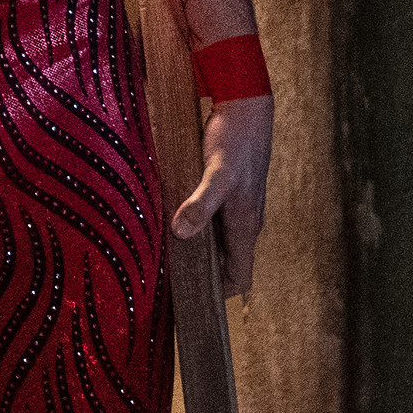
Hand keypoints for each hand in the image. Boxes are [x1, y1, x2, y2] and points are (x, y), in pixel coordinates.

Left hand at [171, 93, 274, 298]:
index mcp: (245, 225)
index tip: (195, 305)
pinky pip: (213, 221)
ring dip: (197, 252)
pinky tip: (172, 223)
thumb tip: (182, 233)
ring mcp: (236, 206)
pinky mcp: (226, 191)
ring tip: (165, 258)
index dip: (221, 295)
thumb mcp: (215, 173)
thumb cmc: (234, 141)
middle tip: (169, 284)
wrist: (247, 107)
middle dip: (203, 277)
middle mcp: (244, 221)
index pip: (240, 277)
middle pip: (227, 264)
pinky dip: (195, 228)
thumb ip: (200, 204)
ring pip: (219, 242)